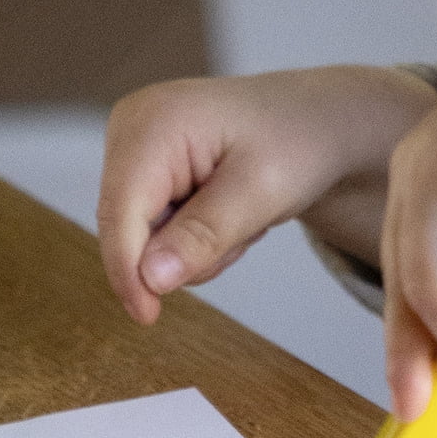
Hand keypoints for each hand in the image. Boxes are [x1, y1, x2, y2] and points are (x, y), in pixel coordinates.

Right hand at [96, 68, 433, 323]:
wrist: (315, 121)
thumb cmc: (297, 142)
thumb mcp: (262, 192)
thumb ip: (204, 235)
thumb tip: (149, 278)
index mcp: (154, 123)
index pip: (121, 212)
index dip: (128, 270)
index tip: (146, 316)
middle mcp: (131, 128)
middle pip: (128, 226)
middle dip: (184, 251)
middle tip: (244, 232)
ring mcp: (134, 147)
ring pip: (144, 235)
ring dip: (197, 246)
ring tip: (243, 215)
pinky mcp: (144, 167)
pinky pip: (156, 228)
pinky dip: (194, 237)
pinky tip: (227, 212)